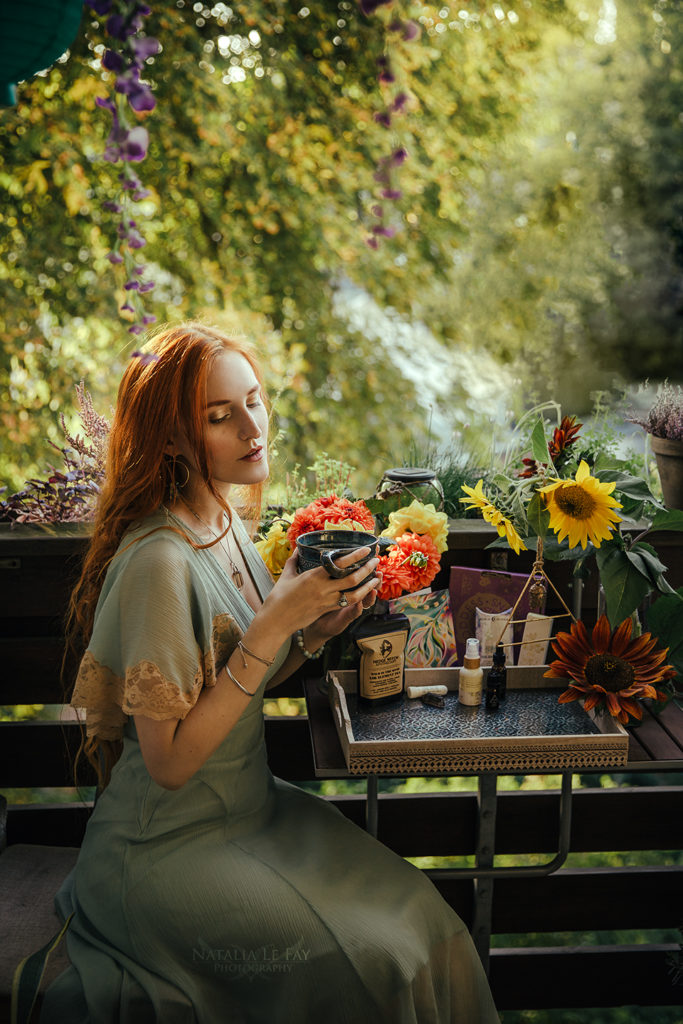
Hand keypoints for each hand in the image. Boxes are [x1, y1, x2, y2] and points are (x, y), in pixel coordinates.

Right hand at [259, 545, 379, 642]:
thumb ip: (293, 562)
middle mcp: (323, 589)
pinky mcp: (327, 610)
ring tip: (376, 577)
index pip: (338, 564)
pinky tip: (365, 590)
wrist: (276, 621)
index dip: (354, 556)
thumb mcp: (286, 576)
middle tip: (376, 560)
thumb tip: (297, 550)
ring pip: (354, 593)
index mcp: (313, 577)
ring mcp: (327, 601)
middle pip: (351, 578)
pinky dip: (358, 595)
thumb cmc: (278, 598)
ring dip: (367, 585)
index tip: (365, 549)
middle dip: (367, 569)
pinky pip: (347, 602)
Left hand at [311, 569, 382, 641]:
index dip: (372, 570)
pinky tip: (360, 605)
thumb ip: (337, 571)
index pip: (367, 578)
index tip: (375, 562)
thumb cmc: (322, 599)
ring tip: (373, 590)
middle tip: (379, 573)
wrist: (318, 622)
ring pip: (366, 601)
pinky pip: (354, 613)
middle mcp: (355, 596)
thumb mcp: (329, 583)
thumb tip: (341, 554)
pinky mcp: (345, 618)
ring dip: (371, 595)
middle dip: (376, 581)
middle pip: (371, 588)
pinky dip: (357, 609)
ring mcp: (351, 607)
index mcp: (352, 587)